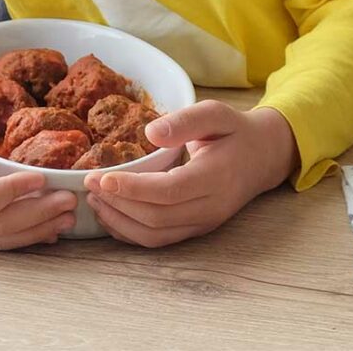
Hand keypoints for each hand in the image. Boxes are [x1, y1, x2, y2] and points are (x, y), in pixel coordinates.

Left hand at [84, 101, 296, 246]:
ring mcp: (204, 223)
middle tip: (89, 185)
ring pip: (155, 235)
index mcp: (217, 176)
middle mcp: (211, 207)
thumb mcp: (216, 113)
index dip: (132, 188)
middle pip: (157, 217)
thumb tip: (150, 132)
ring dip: (120, 222)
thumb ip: (185, 121)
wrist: (263, 157)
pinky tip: (112, 216)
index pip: (169, 191)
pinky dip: (130, 232)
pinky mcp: (196, 229)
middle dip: (118, 204)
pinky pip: (159, 240)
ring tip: (94, 201)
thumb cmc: (235, 132)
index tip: (101, 178)